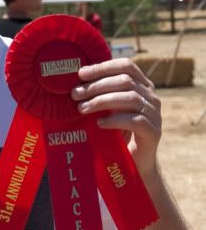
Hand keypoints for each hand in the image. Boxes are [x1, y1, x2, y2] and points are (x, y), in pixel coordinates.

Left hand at [71, 58, 161, 179]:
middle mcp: (151, 97)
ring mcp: (155, 114)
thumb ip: (99, 95)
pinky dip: (115, 120)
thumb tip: (74, 84)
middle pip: (126, 81)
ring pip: (130, 99)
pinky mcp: (153, 132)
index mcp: (142, 85)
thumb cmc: (117, 132)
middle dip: (97, 86)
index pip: (126, 66)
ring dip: (102, 101)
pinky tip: (99, 123)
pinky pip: (135, 120)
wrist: (133, 163)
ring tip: (82, 109)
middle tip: (75, 94)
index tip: (81, 74)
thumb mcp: (108, 109)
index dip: (103, 67)